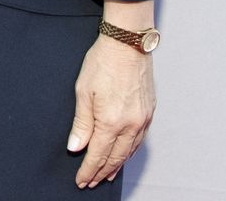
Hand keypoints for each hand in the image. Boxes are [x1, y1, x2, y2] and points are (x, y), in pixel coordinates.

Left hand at [67, 33, 154, 187]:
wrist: (128, 44)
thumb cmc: (103, 62)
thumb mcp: (83, 92)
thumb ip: (81, 123)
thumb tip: (76, 147)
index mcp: (112, 121)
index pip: (98, 155)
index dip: (88, 170)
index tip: (81, 180)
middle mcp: (131, 124)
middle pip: (116, 158)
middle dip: (102, 172)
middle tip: (92, 182)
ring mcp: (143, 119)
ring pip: (129, 151)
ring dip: (117, 165)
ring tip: (107, 174)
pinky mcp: (149, 112)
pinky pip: (139, 140)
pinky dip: (129, 151)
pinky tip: (123, 154)